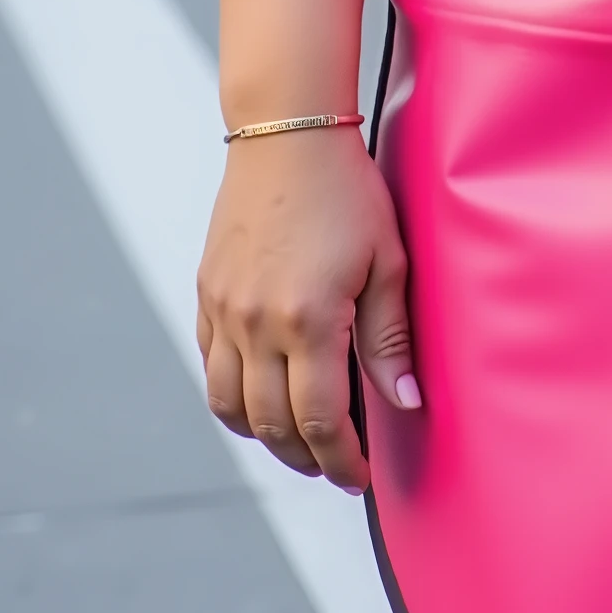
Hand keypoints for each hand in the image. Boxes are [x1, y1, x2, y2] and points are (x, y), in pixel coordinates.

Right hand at [196, 131, 417, 489]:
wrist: (286, 135)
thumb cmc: (348, 192)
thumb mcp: (387, 260)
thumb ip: (390, 338)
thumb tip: (405, 401)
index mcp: (308, 319)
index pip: (320, 421)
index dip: (341, 460)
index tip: (359, 477)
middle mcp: (256, 323)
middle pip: (273, 425)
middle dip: (307, 458)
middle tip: (334, 467)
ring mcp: (224, 311)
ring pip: (230, 407)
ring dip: (265, 437)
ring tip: (299, 442)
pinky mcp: (206, 295)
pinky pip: (211, 369)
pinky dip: (233, 398)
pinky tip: (261, 399)